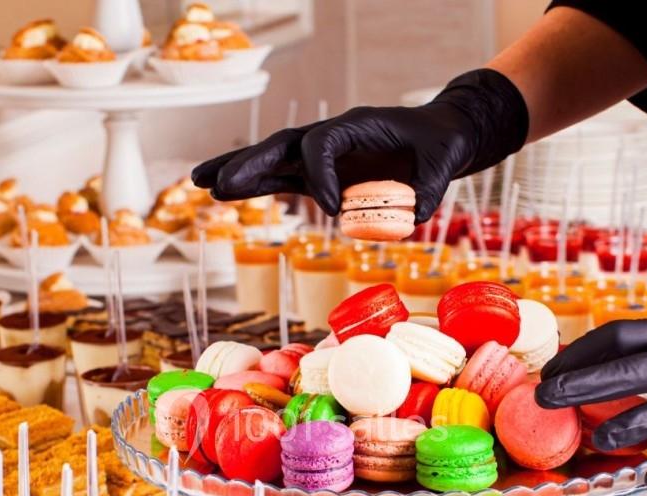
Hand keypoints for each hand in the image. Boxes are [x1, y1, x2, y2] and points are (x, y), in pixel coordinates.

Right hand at [191, 69, 528, 222]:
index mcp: (357, 125)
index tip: (335, 210)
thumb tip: (413, 218)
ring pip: (274, 160)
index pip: (321, 143)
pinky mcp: (323, 175)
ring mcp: (324, 156)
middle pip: (282, 145)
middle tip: (217, 183)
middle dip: (249, 163)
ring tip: (202, 183)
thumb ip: (429, 188)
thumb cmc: (442, 143)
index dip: (321, 174)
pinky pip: (283, 180)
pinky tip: (224, 194)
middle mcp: (333, 136)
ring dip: (239, 172)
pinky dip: (255, 187)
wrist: (442, 136)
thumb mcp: (444, 161)